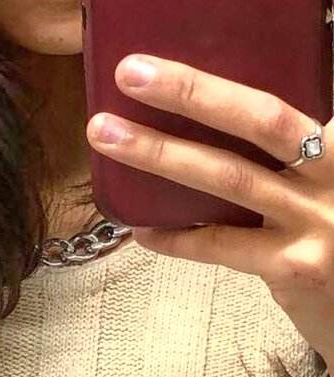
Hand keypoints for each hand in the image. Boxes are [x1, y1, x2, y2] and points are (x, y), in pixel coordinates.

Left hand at [86, 55, 333, 376]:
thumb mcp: (325, 187)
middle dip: (192, 92)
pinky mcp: (295, 267)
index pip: (284, 101)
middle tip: (133, 75)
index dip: (224, 82)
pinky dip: (179, 239)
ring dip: (163, 155)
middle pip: (261, 120)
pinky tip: (143, 230)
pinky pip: (223, 245)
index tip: (170, 64)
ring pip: (231, 178)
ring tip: (109, 137)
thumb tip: (209, 129)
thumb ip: (289, 161)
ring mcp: (317, 222)